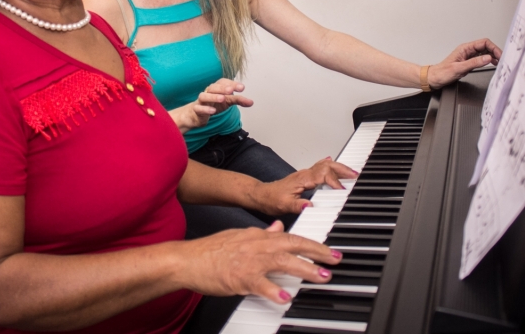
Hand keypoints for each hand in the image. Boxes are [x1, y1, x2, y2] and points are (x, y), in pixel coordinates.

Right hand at [172, 79, 253, 131]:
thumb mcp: (227, 102)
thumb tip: (251, 102)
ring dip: (213, 97)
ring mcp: (201, 101)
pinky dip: (205, 109)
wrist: (196, 115)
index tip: (242, 88)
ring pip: (204, 96)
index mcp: (216, 88)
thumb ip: (238, 100)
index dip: (232, 83)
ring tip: (223, 98)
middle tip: (232, 90)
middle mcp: (208, 92)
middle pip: (213, 87)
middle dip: (223, 88)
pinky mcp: (196, 110)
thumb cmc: (212, 105)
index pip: (223, 82)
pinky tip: (213, 111)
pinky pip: (199, 108)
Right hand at [177, 221, 342, 303]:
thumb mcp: (240, 235)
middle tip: (336, 260)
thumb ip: (261, 232)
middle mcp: (258, 245)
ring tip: (322, 277)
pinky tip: (285, 298)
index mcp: (258, 236)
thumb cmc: (211, 250)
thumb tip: (277, 227)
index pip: (292, 237)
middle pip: (293, 246)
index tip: (330, 251)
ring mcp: (249, 261)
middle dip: (318, 253)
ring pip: (283, 262)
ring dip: (304, 270)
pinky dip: (273, 291)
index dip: (313, 244)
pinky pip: (260, 284)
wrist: (188, 259)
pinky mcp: (239, 278)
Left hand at [248, 157, 358, 215]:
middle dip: (342, 169)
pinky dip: (331, 168)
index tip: (342, 190)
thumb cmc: (271, 199)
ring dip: (339, 168)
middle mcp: (304, 174)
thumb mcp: (283, 205)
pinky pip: (320, 168)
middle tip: (354, 174)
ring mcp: (305, 175)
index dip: (334, 181)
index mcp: (302, 179)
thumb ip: (297, 206)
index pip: (322, 175)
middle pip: (326, 166)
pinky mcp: (305, 177)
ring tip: (351, 173)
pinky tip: (335, 167)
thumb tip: (310, 206)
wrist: (261, 195)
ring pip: (325, 165)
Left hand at [428, 38, 501, 89]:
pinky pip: (481, 59)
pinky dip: (488, 60)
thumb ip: (474, 63)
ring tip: (499, 62)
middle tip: (502, 59)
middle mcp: (467, 51)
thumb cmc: (442, 73)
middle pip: (486, 46)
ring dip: (492, 56)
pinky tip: (492, 64)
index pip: (484, 43)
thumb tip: (487, 58)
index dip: (493, 48)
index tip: (499, 55)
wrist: (434, 79)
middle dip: (495, 51)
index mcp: (465, 48)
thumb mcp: (459, 68)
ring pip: (484, 52)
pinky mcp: (468, 62)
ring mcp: (468, 56)